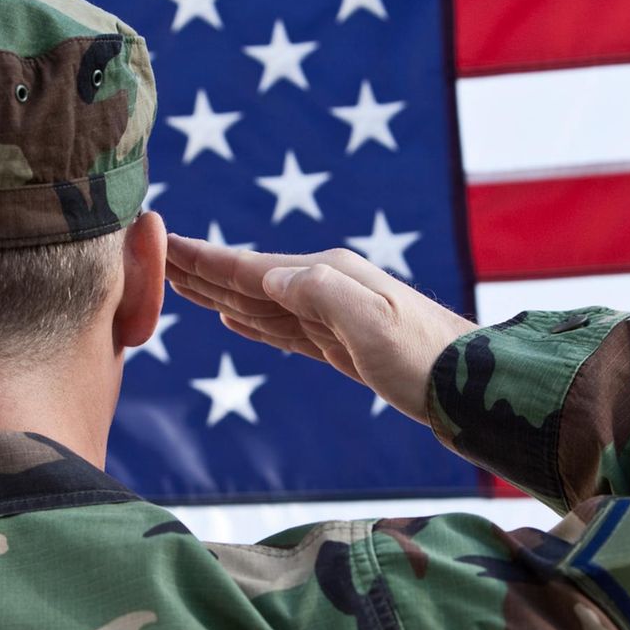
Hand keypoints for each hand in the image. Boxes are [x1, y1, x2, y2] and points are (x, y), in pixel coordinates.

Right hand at [165, 235, 478, 424]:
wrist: (477, 391)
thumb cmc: (429, 359)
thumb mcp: (372, 322)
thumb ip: (321, 293)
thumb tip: (271, 274)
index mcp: (328, 276)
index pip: (251, 266)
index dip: (203, 258)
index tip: (161, 239)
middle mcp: (328, 289)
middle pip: (249, 278)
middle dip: (201, 269)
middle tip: (152, 253)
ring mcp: (335, 318)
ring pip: (261, 303)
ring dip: (219, 293)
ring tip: (180, 282)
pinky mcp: (343, 349)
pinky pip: (284, 330)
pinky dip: (253, 322)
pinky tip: (233, 319)